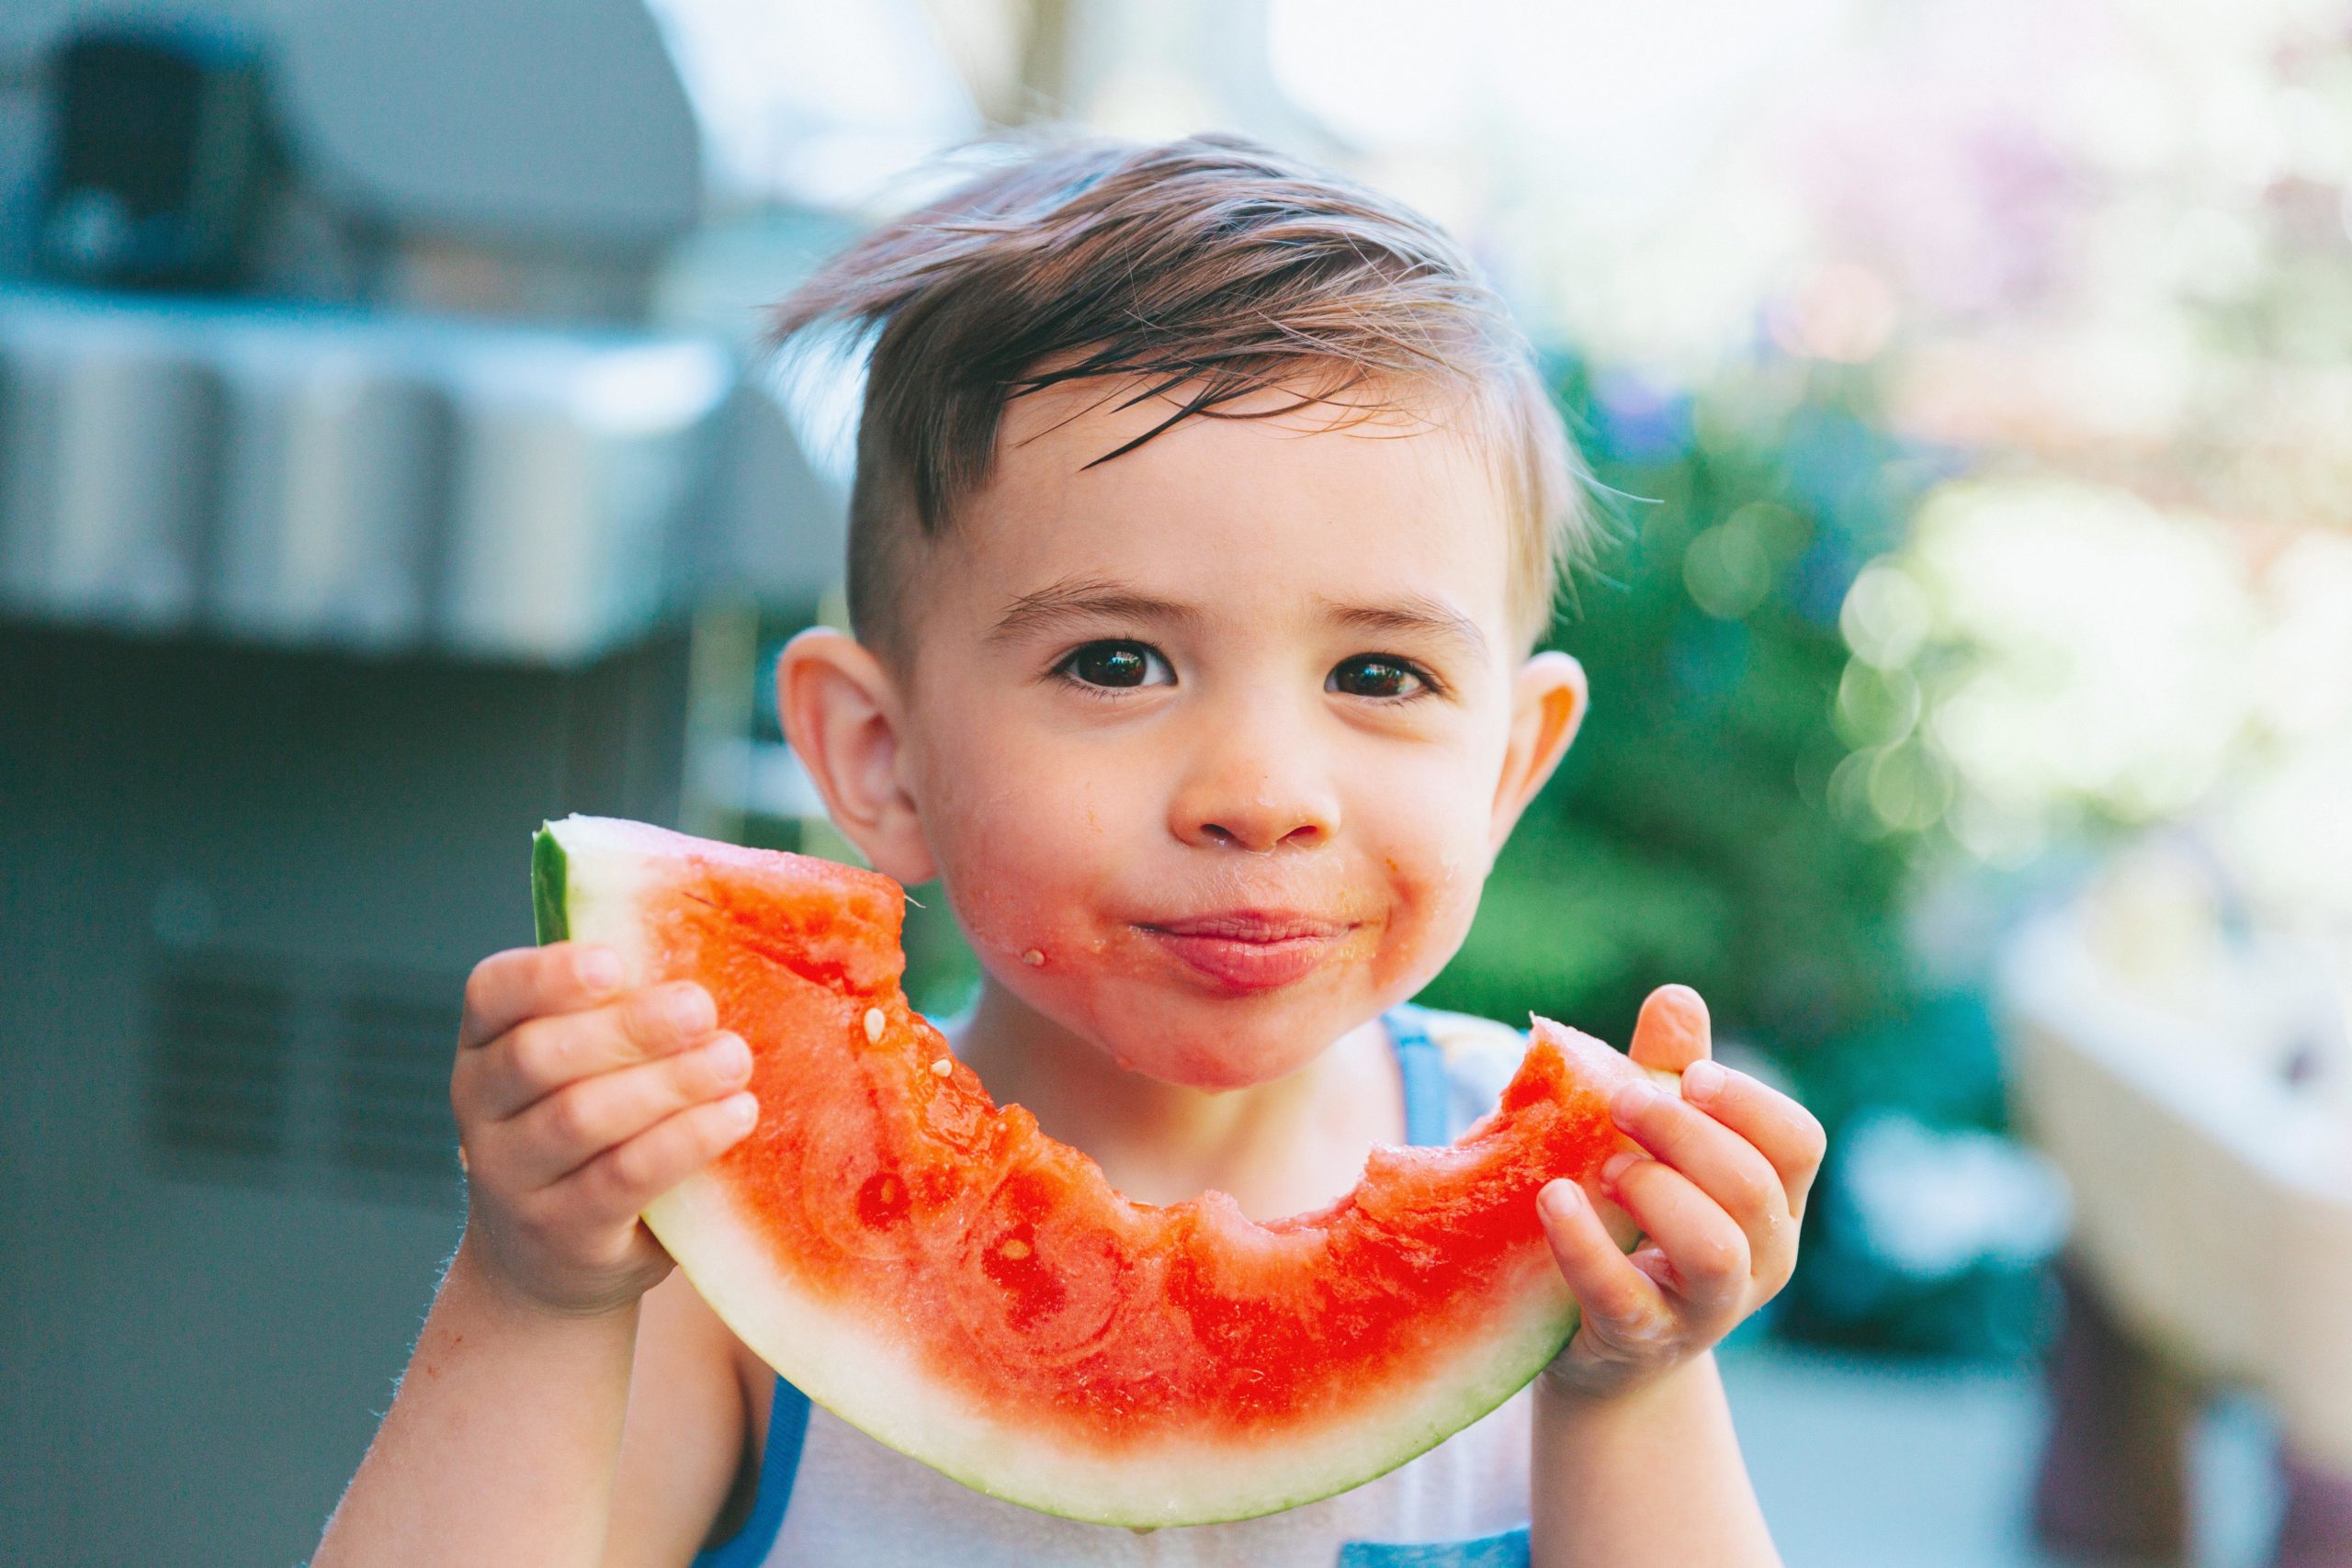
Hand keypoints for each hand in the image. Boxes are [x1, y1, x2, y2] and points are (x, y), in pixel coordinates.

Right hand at [448, 942, 759, 1316]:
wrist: (550, 1262)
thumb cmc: (590, 1134)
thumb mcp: (586, 1069)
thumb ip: (620, 1016)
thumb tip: (714, 949)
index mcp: (485, 1044)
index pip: (492, 992)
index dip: (549, 974)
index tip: (615, 962)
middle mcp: (480, 1106)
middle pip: (539, 1056)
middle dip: (627, 1027)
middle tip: (701, 1008)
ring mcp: (510, 1176)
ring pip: (580, 1117)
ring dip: (666, 1084)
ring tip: (732, 1060)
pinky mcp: (558, 1231)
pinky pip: (621, 1179)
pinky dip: (683, 1142)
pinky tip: (735, 1115)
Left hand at [1535, 985, 1825, 1399]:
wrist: (1600, 1342)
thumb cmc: (1637, 1220)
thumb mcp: (1657, 1146)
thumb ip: (1668, 1075)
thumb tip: (1677, 996)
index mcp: (1775, 1202)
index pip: (1798, 1143)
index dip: (1747, 1101)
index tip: (1687, 1076)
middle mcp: (1760, 1259)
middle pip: (1752, 1186)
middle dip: (1683, 1131)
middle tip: (1619, 1102)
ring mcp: (1705, 1310)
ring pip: (1716, 1250)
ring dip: (1656, 1190)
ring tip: (1604, 1167)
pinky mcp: (1639, 1340)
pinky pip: (1622, 1296)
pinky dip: (1584, 1242)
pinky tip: (1552, 1199)